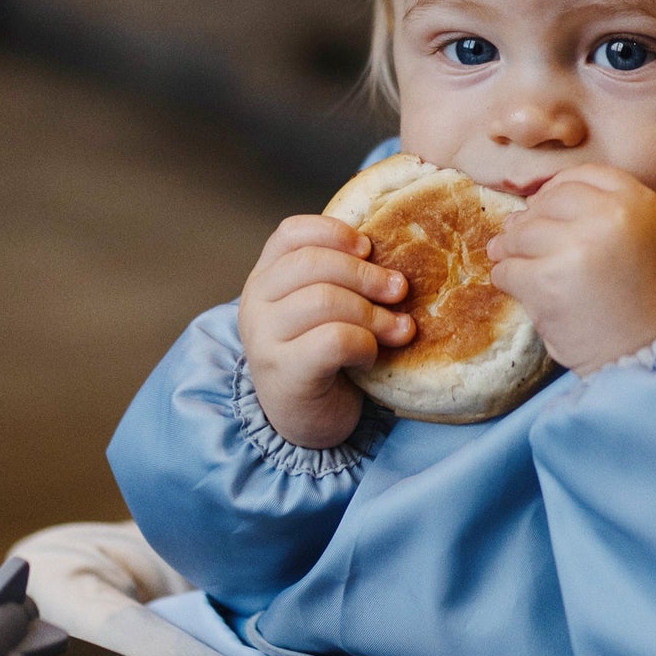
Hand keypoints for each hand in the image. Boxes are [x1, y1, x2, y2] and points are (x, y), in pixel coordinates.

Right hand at [237, 215, 412, 448]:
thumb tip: (392, 261)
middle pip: (313, 263)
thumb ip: (340, 282)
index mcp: (266, 278)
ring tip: (398, 329)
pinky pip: (334, 340)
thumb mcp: (324, 312)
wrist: (305, 422)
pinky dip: (364, 343)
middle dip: (366, 275)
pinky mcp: (284, 372)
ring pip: (324, 299)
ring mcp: (264, 338)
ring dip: (373, 313)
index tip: (369, 248)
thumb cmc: (323, 360)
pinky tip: (370, 357)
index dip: (334, 233)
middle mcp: (256, 303)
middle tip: (400, 290)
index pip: (291, 234)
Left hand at [486, 166, 655, 373]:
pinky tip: (519, 289)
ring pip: (520, 233)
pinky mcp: (548, 281)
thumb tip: (534, 202)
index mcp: (640, 202)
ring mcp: (577, 247)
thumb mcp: (649, 241)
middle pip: (547, 202)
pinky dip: (506, 279)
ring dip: (511, 250)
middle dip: (530, 223)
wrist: (651, 358)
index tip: (546, 210)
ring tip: (515, 265)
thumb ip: (608, 214)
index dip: (557, 191)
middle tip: (522, 243)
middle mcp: (610, 216)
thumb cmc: (650, 305)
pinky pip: (508, 269)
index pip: (582, 176)